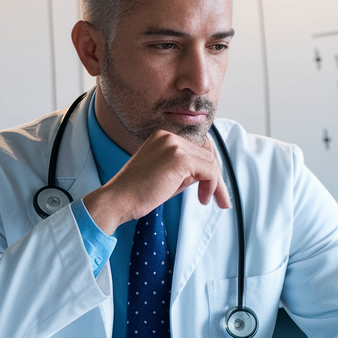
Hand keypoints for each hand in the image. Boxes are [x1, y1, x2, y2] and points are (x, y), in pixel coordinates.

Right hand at [83, 130, 231, 233]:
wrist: (118, 200)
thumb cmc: (137, 192)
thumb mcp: (166, 175)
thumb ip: (185, 170)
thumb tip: (206, 174)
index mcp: (163, 137)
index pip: (197, 148)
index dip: (209, 167)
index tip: (212, 187)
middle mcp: (169, 136)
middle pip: (207, 153)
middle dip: (216, 177)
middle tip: (220, 199)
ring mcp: (175, 146)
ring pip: (211, 162)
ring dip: (216, 184)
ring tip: (211, 201)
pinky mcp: (180, 159)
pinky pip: (209, 171)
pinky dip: (212, 186)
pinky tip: (204, 199)